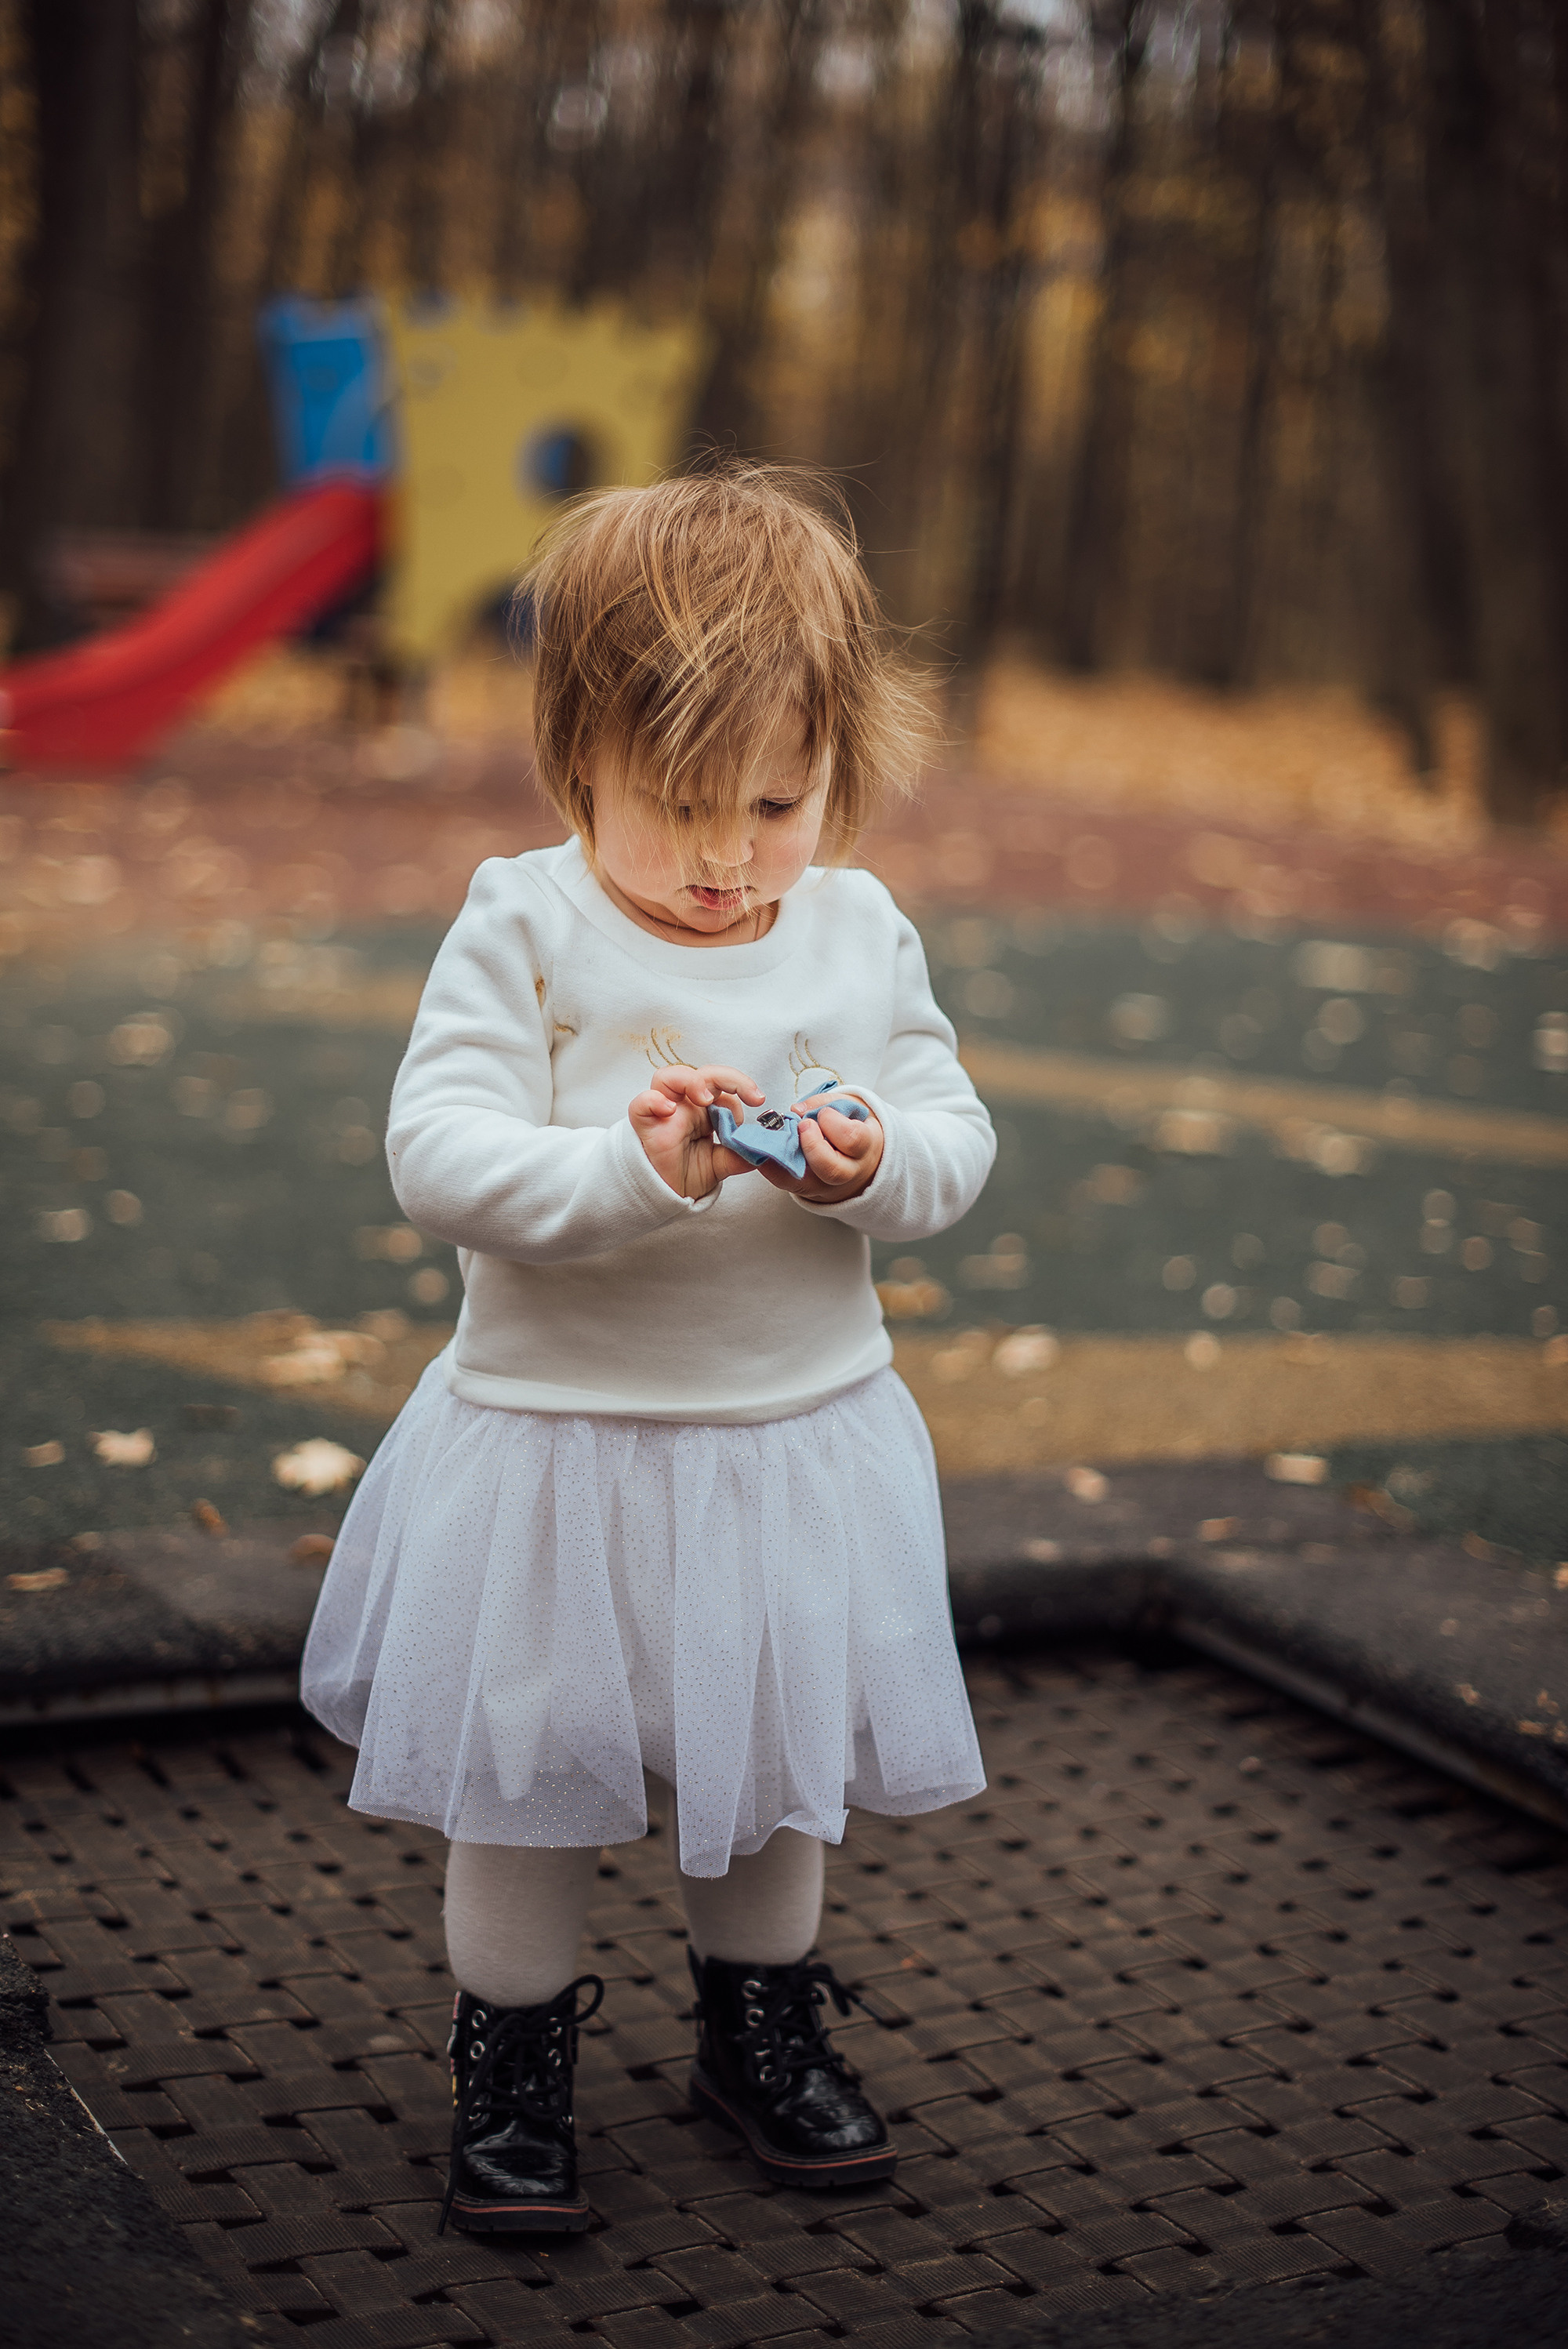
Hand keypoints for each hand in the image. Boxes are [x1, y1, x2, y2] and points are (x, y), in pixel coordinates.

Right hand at [629, 1064, 763, 1199]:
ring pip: (666, 1077)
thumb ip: (741, 1154)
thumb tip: (765, 1147)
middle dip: (726, 1077)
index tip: (759, 1100)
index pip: (722, 1085)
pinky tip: (669, 1110)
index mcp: (704, 1110)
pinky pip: (640, 1105)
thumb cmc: (689, 1174)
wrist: (667, 1196)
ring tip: (706, 1099)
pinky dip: (652, 1101)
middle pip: (699, 1073)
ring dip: (690, 1081)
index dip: (742, 1086)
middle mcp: (684, 1106)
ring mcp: (663, 1113)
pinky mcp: (645, 1127)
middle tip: (747, 1095)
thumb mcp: (723, 1164)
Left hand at [760, 1092, 883, 1205]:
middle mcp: (848, 1172)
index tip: (824, 1113)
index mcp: (864, 1147)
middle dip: (812, 1145)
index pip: (853, 1139)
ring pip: (806, 1182)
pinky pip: (785, 1182)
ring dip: (787, 1156)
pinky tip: (762, 1151)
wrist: (856, 1157)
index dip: (834, 1124)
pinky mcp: (805, 1189)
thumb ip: (823, 1103)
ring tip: (780, 1136)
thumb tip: (796, 1110)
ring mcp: (826, 1185)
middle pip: (832, 1169)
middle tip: (803, 1125)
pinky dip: (770, 1166)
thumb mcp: (846, 1108)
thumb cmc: (849, 1126)